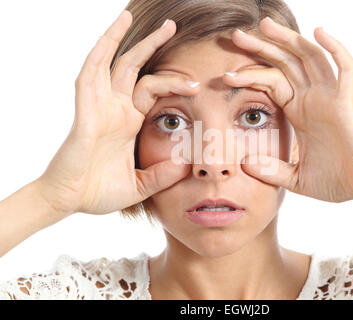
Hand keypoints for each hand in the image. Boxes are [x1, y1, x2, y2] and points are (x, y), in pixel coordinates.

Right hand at [37, 12, 197, 214]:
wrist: (71, 201)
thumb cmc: (100, 192)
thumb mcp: (141, 184)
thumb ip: (163, 175)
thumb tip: (187, 165)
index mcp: (128, 122)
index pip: (152, 90)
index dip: (173, 82)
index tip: (196, 84)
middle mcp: (115, 109)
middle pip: (134, 67)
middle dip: (151, 45)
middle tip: (171, 26)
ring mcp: (100, 108)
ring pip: (111, 64)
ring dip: (120, 38)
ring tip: (130, 16)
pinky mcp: (86, 112)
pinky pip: (90, 77)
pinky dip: (99, 56)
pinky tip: (110, 37)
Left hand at [224, 18, 352, 202]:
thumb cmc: (337, 181)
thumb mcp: (295, 177)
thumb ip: (271, 171)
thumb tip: (245, 164)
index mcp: (299, 112)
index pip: (271, 82)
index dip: (249, 75)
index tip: (225, 75)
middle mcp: (313, 99)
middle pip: (285, 63)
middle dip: (262, 47)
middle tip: (236, 35)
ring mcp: (330, 98)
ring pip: (309, 58)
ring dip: (289, 40)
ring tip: (265, 25)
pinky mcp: (347, 103)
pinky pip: (345, 69)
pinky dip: (335, 49)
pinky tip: (320, 32)